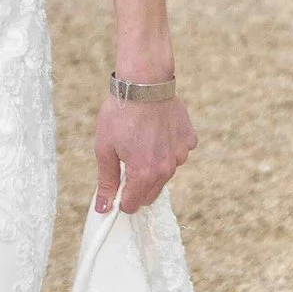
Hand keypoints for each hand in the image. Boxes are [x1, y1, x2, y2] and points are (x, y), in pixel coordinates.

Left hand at [94, 92, 195, 214]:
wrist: (144, 83)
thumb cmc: (121, 113)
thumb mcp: (104, 148)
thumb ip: (106, 181)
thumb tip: (104, 208)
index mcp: (144, 173)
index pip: (133, 204)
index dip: (121, 198)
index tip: (115, 186)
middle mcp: (166, 169)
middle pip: (150, 193)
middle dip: (137, 185)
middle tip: (125, 161)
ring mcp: (180, 155)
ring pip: (165, 173)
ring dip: (153, 166)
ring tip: (140, 140)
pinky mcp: (189, 140)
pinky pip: (177, 153)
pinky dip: (167, 148)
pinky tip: (156, 131)